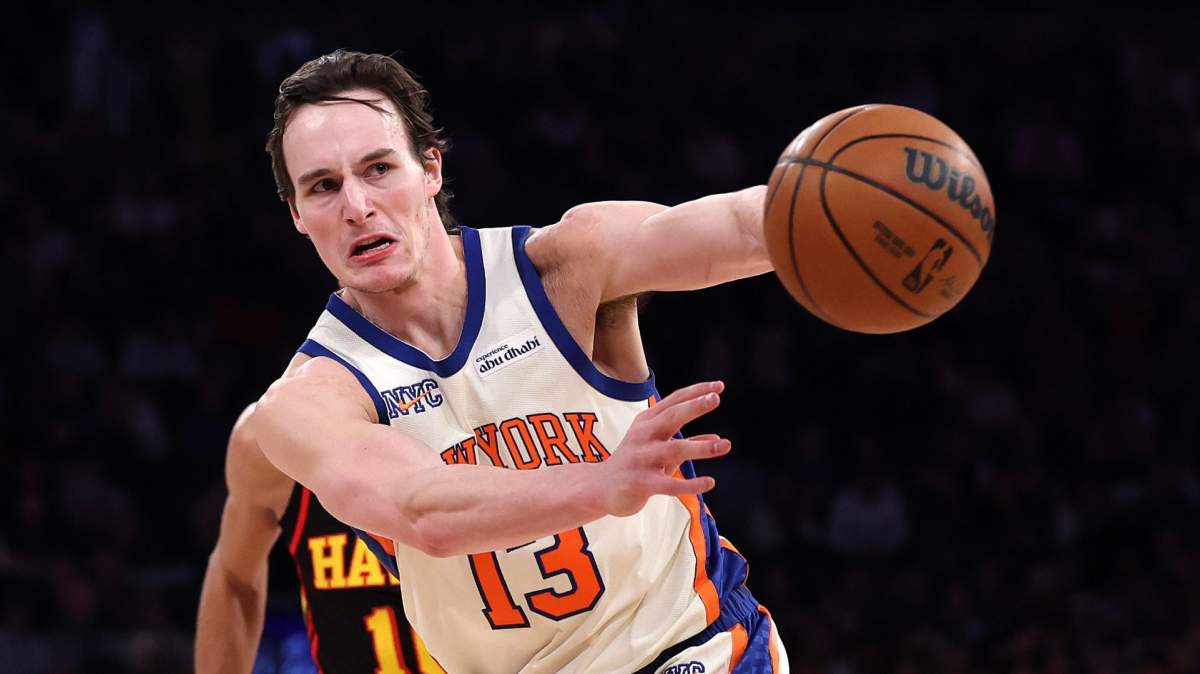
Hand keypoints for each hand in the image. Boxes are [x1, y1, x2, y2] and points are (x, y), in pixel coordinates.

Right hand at [598, 381, 731, 516]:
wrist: (600, 488)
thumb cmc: (635, 463)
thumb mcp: (659, 447)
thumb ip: (687, 443)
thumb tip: (717, 439)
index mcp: (647, 422)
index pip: (673, 401)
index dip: (695, 392)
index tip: (718, 386)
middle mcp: (643, 436)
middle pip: (671, 417)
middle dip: (693, 407)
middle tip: (715, 398)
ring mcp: (641, 459)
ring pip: (673, 450)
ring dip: (700, 448)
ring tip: (726, 445)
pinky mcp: (640, 483)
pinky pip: (668, 484)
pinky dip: (690, 484)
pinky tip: (710, 482)